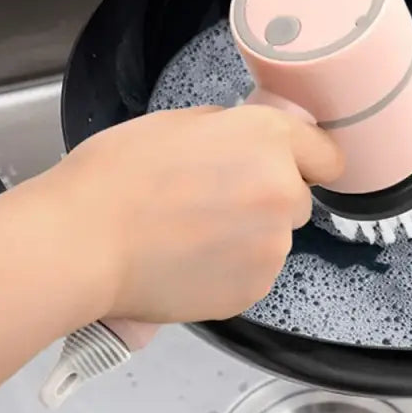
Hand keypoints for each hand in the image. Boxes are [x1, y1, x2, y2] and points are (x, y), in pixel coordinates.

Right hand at [40, 105, 343, 323]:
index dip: (308, 161)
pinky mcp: (255, 288)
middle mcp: (284, 192)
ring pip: (276, 238)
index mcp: (269, 140)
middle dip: (270, 198)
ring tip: (194, 236)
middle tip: (218, 201)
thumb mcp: (182, 124)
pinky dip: (234, 269)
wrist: (84, 241)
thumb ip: (235, 132)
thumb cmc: (120, 173)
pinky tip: (192, 262)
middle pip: (299, 198)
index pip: (328, 155)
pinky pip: (256, 272)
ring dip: (250, 236)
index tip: (294, 168)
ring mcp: (273, 247)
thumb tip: (254, 146)